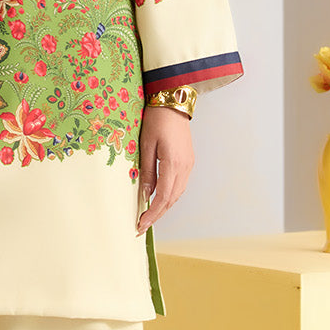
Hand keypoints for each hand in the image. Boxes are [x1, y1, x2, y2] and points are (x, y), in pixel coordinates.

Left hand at [136, 105, 193, 235]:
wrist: (173, 102)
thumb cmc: (157, 120)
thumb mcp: (146, 145)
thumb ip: (147, 171)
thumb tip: (145, 194)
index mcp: (173, 163)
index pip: (163, 197)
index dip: (152, 214)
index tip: (141, 225)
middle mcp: (185, 167)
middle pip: (172, 199)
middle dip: (157, 215)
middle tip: (142, 226)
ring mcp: (189, 164)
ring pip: (177, 194)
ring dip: (164, 207)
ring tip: (149, 216)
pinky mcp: (188, 161)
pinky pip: (180, 185)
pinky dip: (170, 196)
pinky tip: (160, 199)